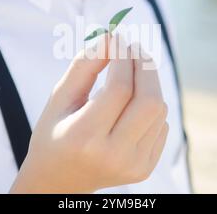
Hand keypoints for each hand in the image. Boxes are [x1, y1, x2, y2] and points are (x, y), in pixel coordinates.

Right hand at [10, 34, 168, 193]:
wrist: (59, 180)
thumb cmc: (54, 132)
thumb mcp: (59, 97)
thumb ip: (84, 65)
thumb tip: (113, 37)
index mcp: (83, 137)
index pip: (119, 88)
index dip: (123, 57)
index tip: (118, 39)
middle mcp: (113, 155)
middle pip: (149, 101)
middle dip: (145, 66)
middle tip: (134, 48)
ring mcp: (133, 165)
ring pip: (159, 110)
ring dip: (148, 84)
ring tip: (128, 76)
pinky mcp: (145, 169)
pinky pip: (161, 125)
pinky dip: (150, 107)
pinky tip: (130, 107)